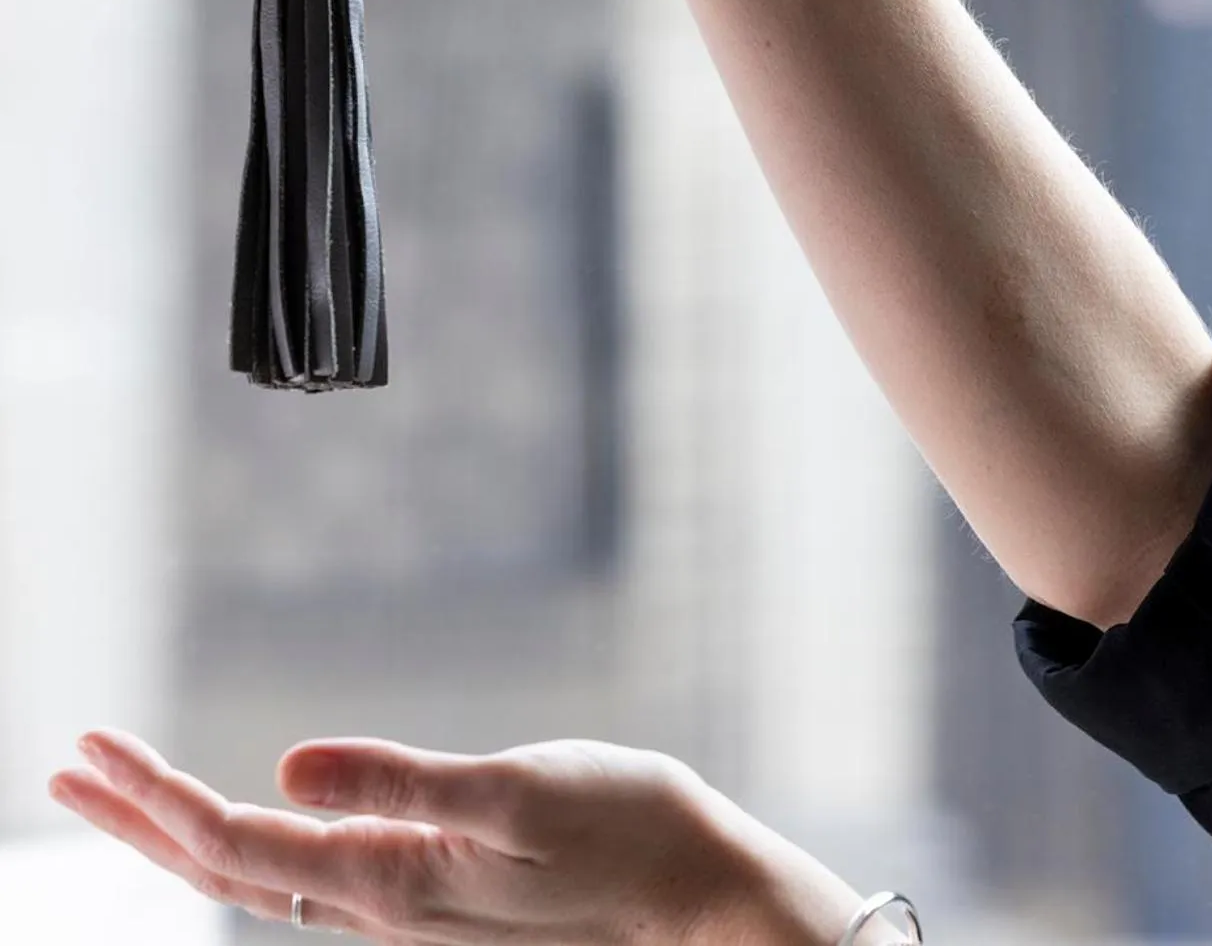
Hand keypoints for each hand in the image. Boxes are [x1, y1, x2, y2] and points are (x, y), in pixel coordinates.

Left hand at [50, 729, 860, 945]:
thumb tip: (286, 763)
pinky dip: (246, 842)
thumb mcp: (519, 793)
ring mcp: (403, 906)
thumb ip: (402, 783)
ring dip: (180, 830)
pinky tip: (250, 824)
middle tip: (68, 765)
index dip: (152, 799)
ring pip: (257, 878)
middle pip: (224, 871)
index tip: (88, 748)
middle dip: (139, 818)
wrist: (697, 897)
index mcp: (388, 882)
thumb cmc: (623, 832)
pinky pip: (305, 876)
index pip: (234, 844)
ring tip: (128, 787)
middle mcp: (378, 908)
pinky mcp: (432, 892)